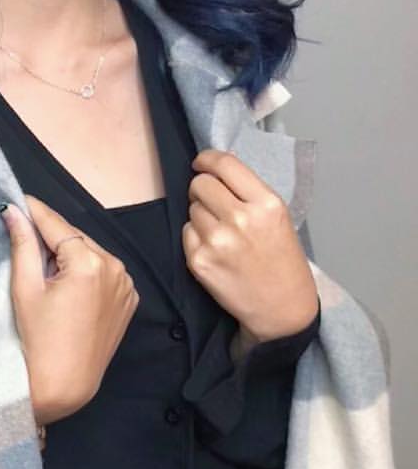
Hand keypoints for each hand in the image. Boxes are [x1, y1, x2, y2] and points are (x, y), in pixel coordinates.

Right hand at [0, 194, 139, 424]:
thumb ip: (23, 245)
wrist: (64, 384)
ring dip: (69, 252)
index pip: (57, 224)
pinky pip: (104, 272)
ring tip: (44, 265)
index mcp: (90, 263)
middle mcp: (115, 268)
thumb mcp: (26, 289)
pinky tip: (67, 283)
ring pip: (90, 253)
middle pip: (75, 238)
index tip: (18, 199)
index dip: (35, 210)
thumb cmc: (39, 340)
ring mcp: (126, 285)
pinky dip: (86, 270)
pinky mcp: (129, 299)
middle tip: (24, 232)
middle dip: (51, 234)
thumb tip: (14, 212)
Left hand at [182, 148, 318, 344]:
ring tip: (222, 234)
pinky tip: (215, 250)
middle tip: (214, 203)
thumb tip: (215, 168)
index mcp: (266, 204)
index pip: (224, 164)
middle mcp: (240, 219)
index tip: (201, 163)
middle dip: (203, 189)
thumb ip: (248, 192)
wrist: (282, 308)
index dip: (206, 160)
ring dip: (201, 215)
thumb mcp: (277, 218)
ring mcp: (217, 241)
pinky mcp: (199, 261)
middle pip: (200, 184)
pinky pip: (186, 233)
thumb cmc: (282, 261)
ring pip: (191, 208)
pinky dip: (195, 237)